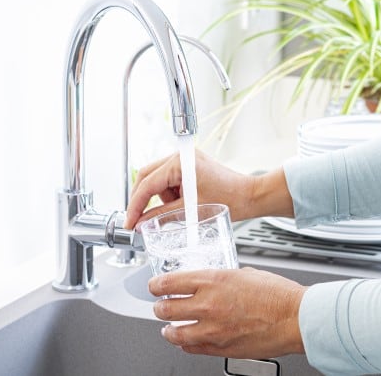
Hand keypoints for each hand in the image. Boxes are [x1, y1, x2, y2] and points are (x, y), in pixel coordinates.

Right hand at [124, 149, 279, 228]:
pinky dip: (170, 195)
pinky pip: (169, 181)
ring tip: (179, 210)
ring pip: (157, 180)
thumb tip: (142, 223)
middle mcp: (180, 156)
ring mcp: (185, 160)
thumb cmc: (229, 199)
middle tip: (139, 220)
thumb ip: (161, 216)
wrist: (250, 196)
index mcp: (180, 163)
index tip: (130, 222)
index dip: (135, 206)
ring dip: (159, 198)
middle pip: (147, 177)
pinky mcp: (190, 166)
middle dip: (142, 200)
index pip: (147, 184)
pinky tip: (183, 204)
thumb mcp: (190, 211)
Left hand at [151, 267, 305, 357]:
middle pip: (165, 308)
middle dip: (159, 307)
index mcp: (213, 280)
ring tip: (167, 327)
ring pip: (174, 333)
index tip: (154, 286)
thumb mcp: (245, 273)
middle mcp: (208, 304)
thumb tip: (212, 283)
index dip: (156, 285)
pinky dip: (184, 343)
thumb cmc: (277, 295)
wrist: (294, 318)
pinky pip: (191, 348)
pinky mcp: (220, 348)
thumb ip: (222, 278)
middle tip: (160, 306)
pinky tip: (185, 340)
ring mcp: (212, 329)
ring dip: (168, 329)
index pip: (169, 283)